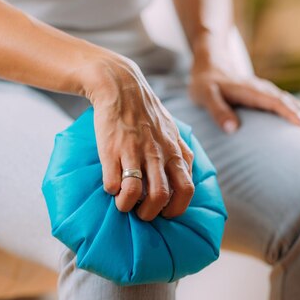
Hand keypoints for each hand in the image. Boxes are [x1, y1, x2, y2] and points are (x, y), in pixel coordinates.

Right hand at [83, 54, 194, 218]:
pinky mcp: (111, 150)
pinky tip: (111, 186)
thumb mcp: (173, 132)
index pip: (186, 190)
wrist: (120, 86)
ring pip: (136, 193)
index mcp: (175, 152)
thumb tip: (188, 180)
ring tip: (124, 204)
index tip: (166, 212)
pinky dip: (112, 192)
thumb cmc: (147, 113)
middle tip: (142, 213)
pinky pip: (112, 183)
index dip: (177, 208)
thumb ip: (182, 156)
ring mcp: (134, 152)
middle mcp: (157, 154)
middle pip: (161, 196)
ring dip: (129, 206)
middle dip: (151, 213)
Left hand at [188, 53, 299, 136]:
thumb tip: (232, 128)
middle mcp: (263, 90)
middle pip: (291, 103)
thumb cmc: (205, 83)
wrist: (209, 64)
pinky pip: (288, 107)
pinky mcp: (267, 99)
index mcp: (250, 90)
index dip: (290, 113)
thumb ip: (217, 111)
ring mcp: (267, 94)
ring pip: (294, 105)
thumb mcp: (205, 96)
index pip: (275, 102)